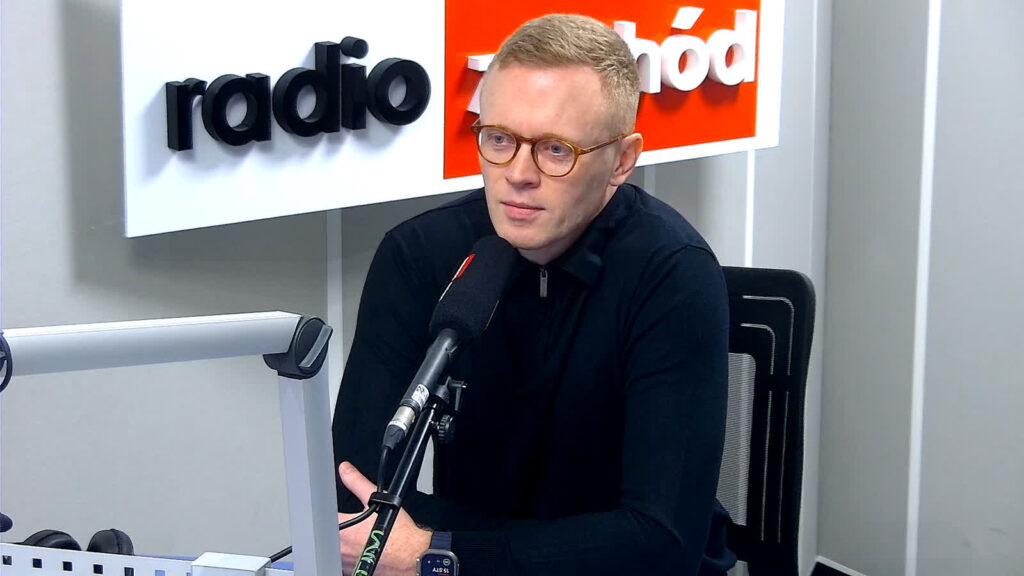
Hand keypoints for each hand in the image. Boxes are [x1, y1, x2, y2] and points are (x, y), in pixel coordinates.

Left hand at [337, 461, 431, 575]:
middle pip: (326, 536)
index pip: (322, 517)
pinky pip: (343, 565)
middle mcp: (339, 549)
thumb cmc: (399, 534)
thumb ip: (357, 483)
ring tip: (358, 539)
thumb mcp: (378, 501)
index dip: (327, 512)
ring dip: (341, 545)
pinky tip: (361, 551)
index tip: (334, 512)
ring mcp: (345, 564)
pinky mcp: (353, 573)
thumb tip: (345, 470)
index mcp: (341, 529)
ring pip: (333, 551)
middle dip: (336, 529)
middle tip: (352, 526)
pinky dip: (349, 557)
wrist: (412, 557)